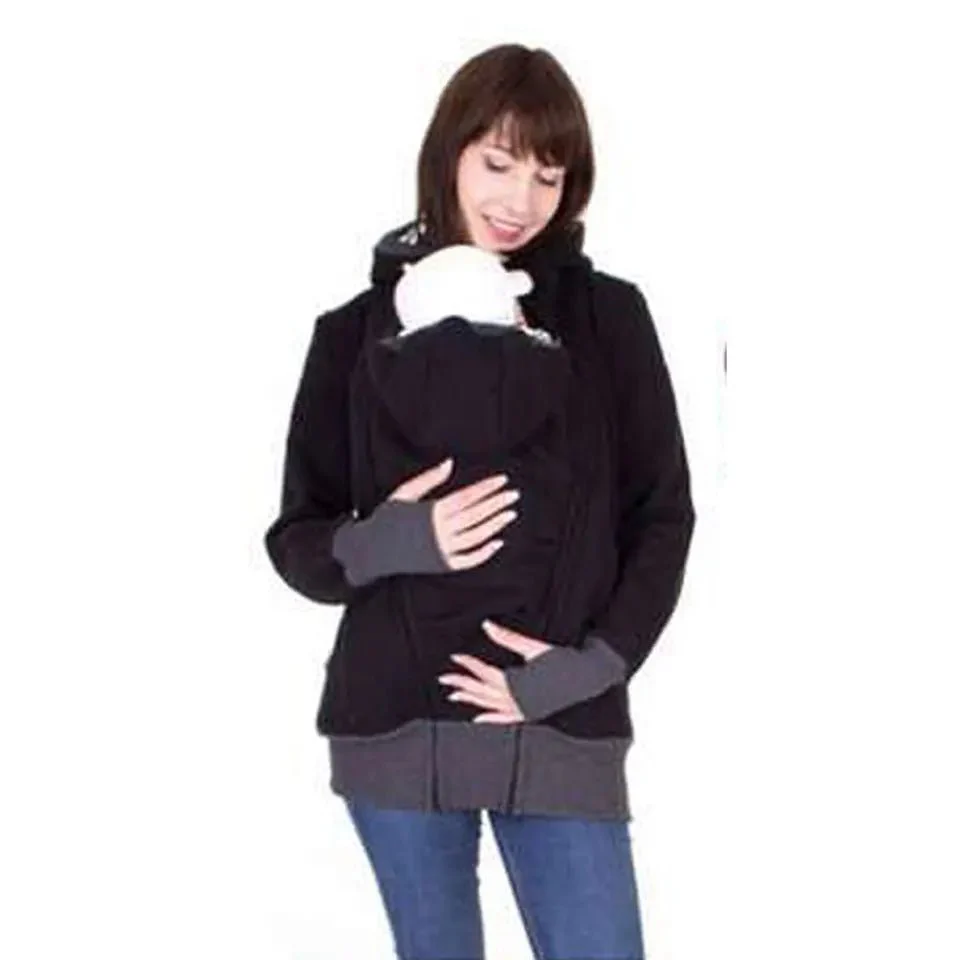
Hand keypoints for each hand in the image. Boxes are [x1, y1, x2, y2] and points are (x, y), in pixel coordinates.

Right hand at [388, 458, 520, 571]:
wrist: (371, 550)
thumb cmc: (387, 518)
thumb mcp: (403, 493)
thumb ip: (428, 479)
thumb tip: (450, 463)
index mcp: (430, 511)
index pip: (466, 497)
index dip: (486, 488)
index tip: (502, 480)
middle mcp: (438, 531)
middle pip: (475, 515)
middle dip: (496, 503)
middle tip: (513, 494)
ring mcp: (441, 550)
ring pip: (476, 537)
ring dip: (495, 525)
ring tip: (510, 513)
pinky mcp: (441, 565)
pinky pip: (469, 560)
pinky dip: (485, 552)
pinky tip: (498, 542)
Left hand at [437, 619, 555, 722]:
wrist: (586, 676)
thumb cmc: (561, 658)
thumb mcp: (532, 647)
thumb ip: (507, 638)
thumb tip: (487, 625)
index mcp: (516, 682)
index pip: (485, 673)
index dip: (469, 664)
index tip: (455, 657)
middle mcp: (516, 700)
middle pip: (482, 691)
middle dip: (463, 683)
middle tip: (444, 678)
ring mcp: (523, 710)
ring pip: (490, 706)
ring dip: (472, 700)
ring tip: (454, 695)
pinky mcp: (530, 714)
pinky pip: (506, 720)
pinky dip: (491, 719)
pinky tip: (477, 719)